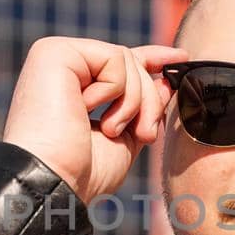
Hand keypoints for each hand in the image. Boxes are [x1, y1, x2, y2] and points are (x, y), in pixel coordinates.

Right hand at [2, 37, 189, 204]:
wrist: (53, 182)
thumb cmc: (81, 171)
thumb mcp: (124, 138)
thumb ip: (142, 107)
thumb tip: (166, 80)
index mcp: (72, 86)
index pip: (118, 64)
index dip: (152, 59)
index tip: (181, 58)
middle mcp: (61, 67)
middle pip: (130, 63)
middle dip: (150, 101)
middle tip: (145, 134)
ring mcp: (55, 56)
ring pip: (127, 59)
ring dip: (134, 102)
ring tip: (111, 130)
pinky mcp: (54, 52)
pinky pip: (115, 58)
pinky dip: (116, 91)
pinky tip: (88, 111)